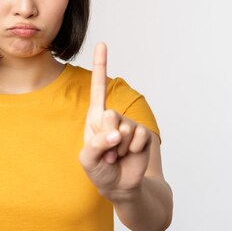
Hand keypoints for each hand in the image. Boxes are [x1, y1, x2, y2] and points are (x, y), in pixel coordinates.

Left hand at [78, 42, 154, 199]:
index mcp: (95, 118)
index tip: (102, 44)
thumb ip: (97, 144)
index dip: (101, 66)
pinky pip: (138, 137)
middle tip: (107, 152)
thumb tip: (116, 135)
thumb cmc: (100, 170)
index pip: (98, 88)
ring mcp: (128, 125)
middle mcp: (112, 117)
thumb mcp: (89, 159)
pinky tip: (129, 156)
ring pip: (123, 129)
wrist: (122, 186)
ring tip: (117, 156)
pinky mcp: (142, 135)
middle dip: (106, 138)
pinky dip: (132, 150)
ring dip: (119, 148)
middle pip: (109, 115)